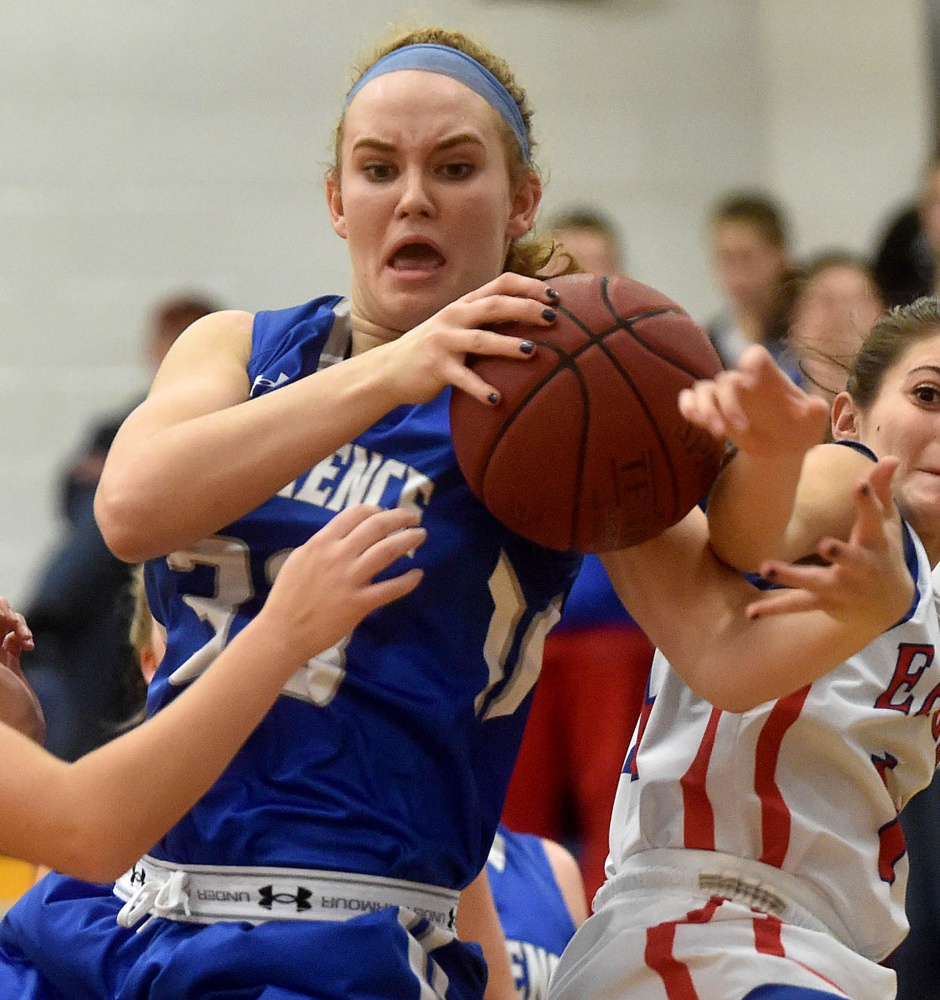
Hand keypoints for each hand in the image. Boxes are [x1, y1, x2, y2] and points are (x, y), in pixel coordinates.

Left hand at [0, 598, 44, 741]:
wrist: (22, 733)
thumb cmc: (6, 709)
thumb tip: (1, 620)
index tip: (5, 618)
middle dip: (4, 615)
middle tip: (13, 625)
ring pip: (2, 625)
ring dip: (16, 624)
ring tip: (27, 640)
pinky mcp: (11, 666)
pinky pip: (14, 638)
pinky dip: (23, 635)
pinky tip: (29, 647)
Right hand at [259, 504, 426, 660]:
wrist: (282, 631)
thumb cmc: (288, 596)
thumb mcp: (300, 559)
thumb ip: (323, 544)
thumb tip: (347, 535)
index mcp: (321, 542)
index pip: (356, 513)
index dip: (377, 509)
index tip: (386, 513)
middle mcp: (337, 555)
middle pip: (377, 526)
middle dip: (400, 518)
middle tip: (413, 518)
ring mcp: (350, 579)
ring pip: (388, 550)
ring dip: (409, 539)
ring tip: (421, 536)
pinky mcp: (359, 603)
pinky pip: (390, 588)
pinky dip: (408, 580)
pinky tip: (418, 574)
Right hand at [382, 272, 558, 405]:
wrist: (389, 370)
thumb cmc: (434, 350)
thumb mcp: (457, 327)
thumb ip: (485, 321)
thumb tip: (529, 321)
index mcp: (465, 304)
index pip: (501, 283)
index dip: (530, 286)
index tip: (556, 296)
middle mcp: (455, 317)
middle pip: (495, 305)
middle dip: (526, 308)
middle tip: (553, 319)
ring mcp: (444, 341)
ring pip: (481, 339)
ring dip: (508, 345)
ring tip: (533, 352)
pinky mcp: (436, 368)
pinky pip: (463, 379)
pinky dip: (480, 389)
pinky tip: (497, 400)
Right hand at [678, 345, 829, 458]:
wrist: (782, 448)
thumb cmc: (799, 431)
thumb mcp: (814, 425)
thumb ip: (817, 413)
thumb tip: (815, 406)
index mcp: (768, 378)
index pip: (755, 357)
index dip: (749, 362)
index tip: (749, 377)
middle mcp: (743, 383)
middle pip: (726, 380)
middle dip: (729, 404)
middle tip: (738, 430)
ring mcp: (724, 396)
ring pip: (704, 389)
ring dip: (706, 409)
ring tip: (718, 433)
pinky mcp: (711, 410)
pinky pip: (689, 400)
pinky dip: (688, 408)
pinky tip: (696, 422)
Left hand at [745, 457, 912, 628]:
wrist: (888, 605)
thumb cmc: (882, 553)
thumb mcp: (886, 524)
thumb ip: (881, 491)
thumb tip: (889, 457)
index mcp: (875, 543)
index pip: (873, 519)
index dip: (868, 501)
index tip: (859, 484)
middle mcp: (859, 567)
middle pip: (848, 559)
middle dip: (840, 553)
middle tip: (825, 544)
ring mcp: (840, 587)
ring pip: (814, 582)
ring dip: (791, 576)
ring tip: (764, 569)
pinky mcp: (823, 602)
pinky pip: (796, 605)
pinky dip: (774, 608)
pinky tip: (750, 612)